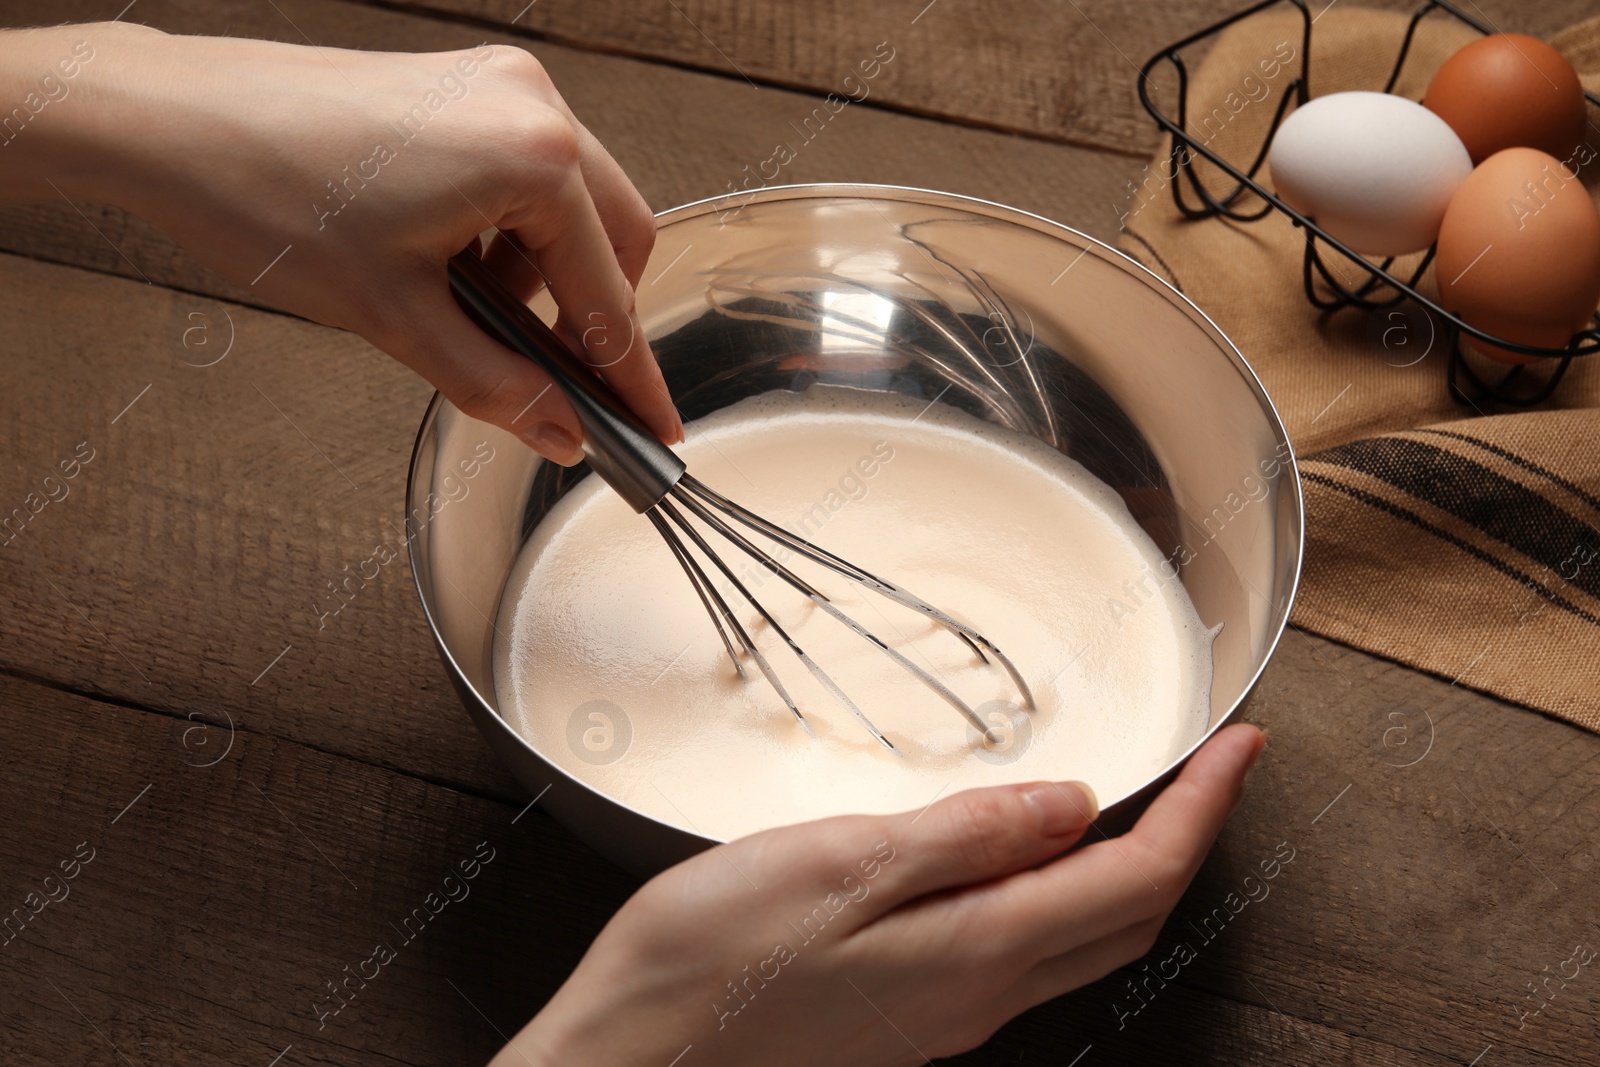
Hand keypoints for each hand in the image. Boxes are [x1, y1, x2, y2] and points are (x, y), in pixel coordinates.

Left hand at [1, 23, 680, 463]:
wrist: (169, 119)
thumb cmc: (265, 196)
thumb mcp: (396, 317)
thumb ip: (496, 384)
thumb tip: (558, 431)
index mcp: (531, 155)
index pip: (608, 291)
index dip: (630, 373)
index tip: (652, 423)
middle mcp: (531, 104)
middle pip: (616, 236)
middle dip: (592, 316)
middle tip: (562, 383)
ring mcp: (497, 86)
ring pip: (571, 204)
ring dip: (544, 274)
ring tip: (471, 316)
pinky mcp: (462, 86)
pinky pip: (524, 172)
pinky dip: (508, 231)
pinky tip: (450, 266)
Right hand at [496, 724, 1264, 1065]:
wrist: (633, 1060)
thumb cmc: (711, 962)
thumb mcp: (840, 864)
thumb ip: (966, 836)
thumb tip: (1071, 806)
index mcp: (978, 948)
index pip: (1137, 877)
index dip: (1203, 808)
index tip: (1241, 747)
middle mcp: (980, 993)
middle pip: (1127, 917)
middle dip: (1188, 838)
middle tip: (1210, 767)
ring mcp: (945, 1011)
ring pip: (1081, 938)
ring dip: (1131, 868)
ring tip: (1140, 797)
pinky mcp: (908, 1013)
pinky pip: (1022, 951)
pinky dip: (1060, 893)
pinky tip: (1027, 856)